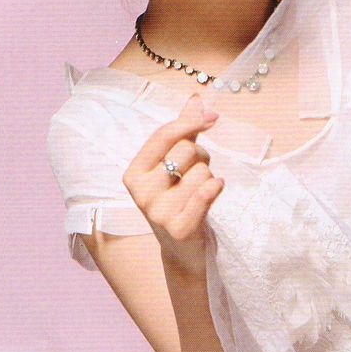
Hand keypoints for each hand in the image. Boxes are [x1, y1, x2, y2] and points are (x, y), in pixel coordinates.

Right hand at [121, 93, 223, 277]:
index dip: (189, 121)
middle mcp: (142, 193)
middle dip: (201, 156)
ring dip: (209, 176)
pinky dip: (217, 187)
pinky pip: (208, 191)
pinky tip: (215, 191)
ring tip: (201, 191)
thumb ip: (183, 132)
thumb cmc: (179, 201)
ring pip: (201, 171)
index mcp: (134, 174)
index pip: (162, 135)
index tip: (211, 116)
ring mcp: (159, 213)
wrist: (184, 252)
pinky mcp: (180, 228)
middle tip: (198, 172)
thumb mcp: (174, 167)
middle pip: (185, 150)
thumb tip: (197, 99)